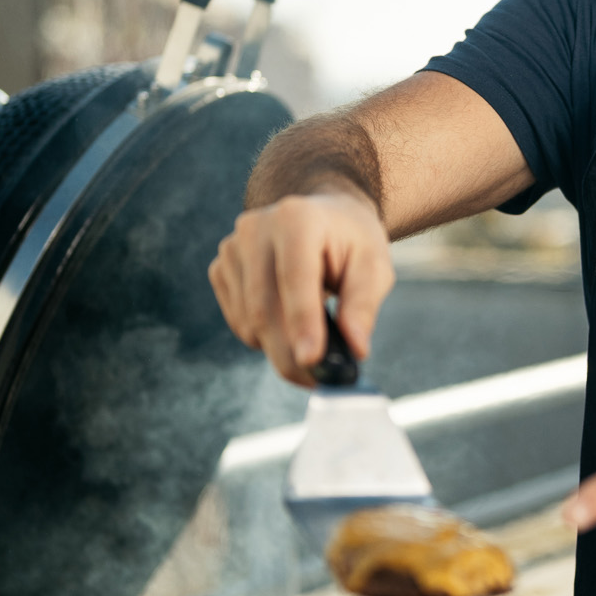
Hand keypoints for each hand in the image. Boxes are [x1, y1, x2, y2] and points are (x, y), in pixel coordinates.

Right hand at [209, 190, 394, 386]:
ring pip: (249, 322)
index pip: (295, 278)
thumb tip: (355, 348)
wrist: (322, 215)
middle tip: (318, 381)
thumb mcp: (374, 265)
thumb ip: (364, 304)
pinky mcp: (221, 269)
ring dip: (280, 349)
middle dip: (290, 354)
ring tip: (314, 344)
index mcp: (297, 218)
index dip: (303, 322)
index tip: (313, 361)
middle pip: (264, 308)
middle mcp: (255, 229)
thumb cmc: (351, 241)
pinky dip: (264, 338)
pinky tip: (289, 323)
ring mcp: (231, 249)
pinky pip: (239, 322)